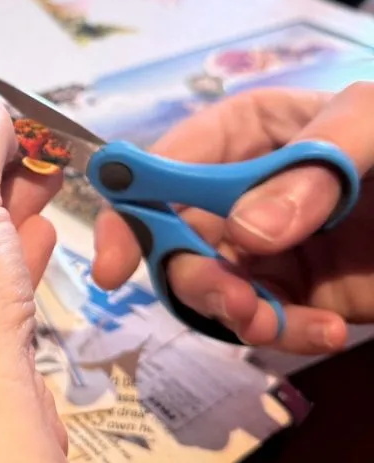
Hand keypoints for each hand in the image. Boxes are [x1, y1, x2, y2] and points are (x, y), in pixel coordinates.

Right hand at [92, 83, 373, 354]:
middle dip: (192, 275)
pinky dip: (285, 334)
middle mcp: (241, 192)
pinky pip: (264, 321)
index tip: (114, 261)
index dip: (129, 208)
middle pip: (174, 237)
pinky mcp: (298, 293)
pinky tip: (325, 330)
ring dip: (234, 313)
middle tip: (233, 301)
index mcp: (245, 135)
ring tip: (276, 323)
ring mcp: (267, 246)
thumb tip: (247, 231)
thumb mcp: (372, 128)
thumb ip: (312, 167)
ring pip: (210, 287)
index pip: (165, 165)